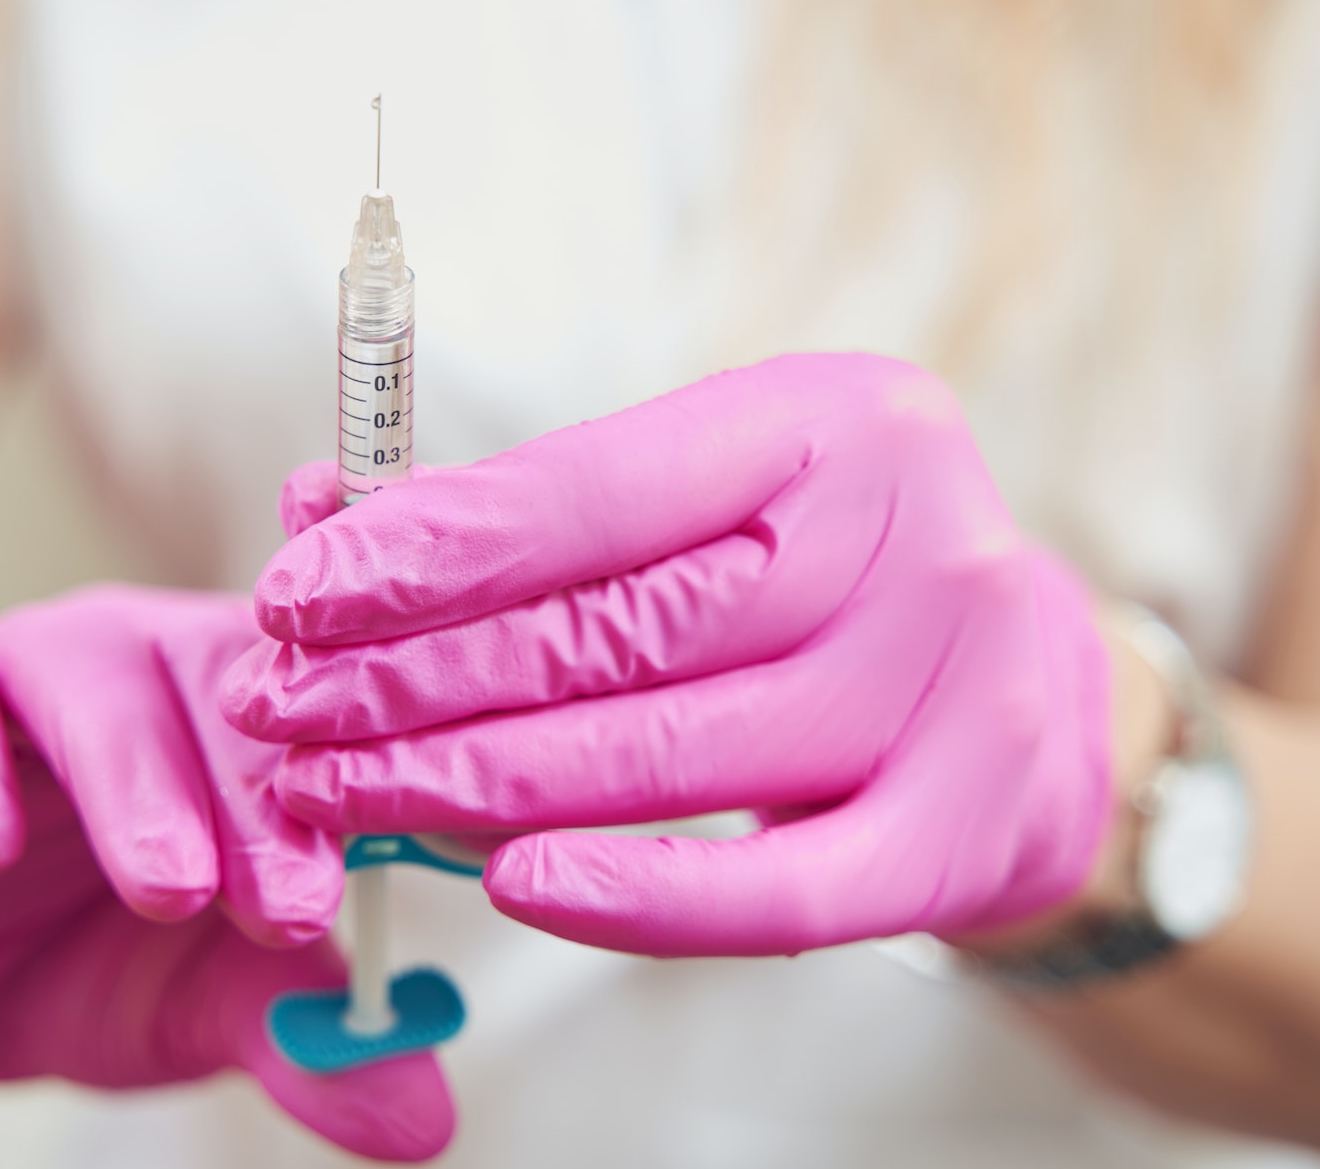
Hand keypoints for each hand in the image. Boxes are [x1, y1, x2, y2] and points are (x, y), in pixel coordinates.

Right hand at [0, 585, 453, 1162]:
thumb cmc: (94, 962)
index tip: (371, 900)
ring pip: (84, 667)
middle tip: (284, 906)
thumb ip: (307, 1040)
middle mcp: (146, 659)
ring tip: (169, 883)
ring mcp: (20, 665)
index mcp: (243, 714)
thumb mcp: (206, 1009)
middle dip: (258, 800)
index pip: (321, 713)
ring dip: (135, 776)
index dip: (357, 791)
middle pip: (219, 679)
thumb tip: (425, 1120)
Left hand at [222, 354, 1113, 956]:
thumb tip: (324, 524)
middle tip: (280, 713)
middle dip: (414, 679)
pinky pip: (776, 892)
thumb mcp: (725, 496)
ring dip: (471, 787)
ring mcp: (957, 689)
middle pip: (613, 632)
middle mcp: (911, 539)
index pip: (594, 489)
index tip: (291, 594)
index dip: (426, 548)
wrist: (1040, 691)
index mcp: (834, 422)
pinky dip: (636, 897)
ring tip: (339, 793)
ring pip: (665, 757)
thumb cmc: (835, 574)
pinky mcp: (971, 830)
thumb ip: (549, 517)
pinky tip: (513, 886)